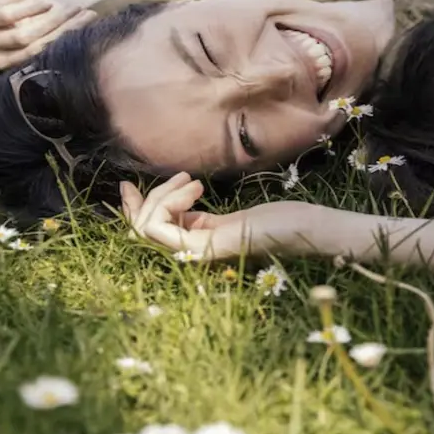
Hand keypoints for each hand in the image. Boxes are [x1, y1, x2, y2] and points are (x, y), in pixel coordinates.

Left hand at [0, 0, 97, 69]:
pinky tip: (47, 2)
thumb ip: (68, 41)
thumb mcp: (52, 30)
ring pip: (23, 37)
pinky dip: (30, 10)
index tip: (94, 35)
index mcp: (18, 70)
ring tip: (73, 8)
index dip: (70, 50)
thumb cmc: (37, 18)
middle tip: (88, 17)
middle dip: (65, 34)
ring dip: (51, 21)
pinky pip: (7, 18)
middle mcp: (3, 58)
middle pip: (36, 50)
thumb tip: (105, 49)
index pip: (47, 64)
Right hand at [118, 172, 328, 259]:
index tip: (127, 185)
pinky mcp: (205, 249)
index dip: (133, 210)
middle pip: (140, 231)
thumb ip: (194, 213)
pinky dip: (169, 202)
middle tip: (181, 177)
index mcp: (193, 247)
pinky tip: (195, 189)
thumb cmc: (275, 221)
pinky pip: (160, 228)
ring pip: (146, 227)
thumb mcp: (225, 215)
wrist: (305, 229)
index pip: (147, 234)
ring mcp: (196, 255)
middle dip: (144, 200)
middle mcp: (190, 255)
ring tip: (193, 183)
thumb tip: (173, 196)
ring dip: (161, 196)